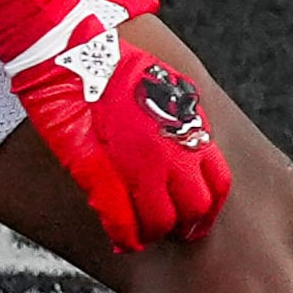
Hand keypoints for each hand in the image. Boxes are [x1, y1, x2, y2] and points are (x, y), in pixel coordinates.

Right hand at [9, 15, 231, 251]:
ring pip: (160, 219)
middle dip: (188, 226)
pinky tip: (124, 243)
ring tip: (147, 237)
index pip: (220, 183)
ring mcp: (137, 162)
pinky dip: (124, 235)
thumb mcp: (169, 89)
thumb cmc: (118, 65)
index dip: (212, 206)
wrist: (73, 50)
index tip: (202, 215)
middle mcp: (172, 150)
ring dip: (155, 234)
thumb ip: (183, 120)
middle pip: (195, 208)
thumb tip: (192, 138)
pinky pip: (119, 216)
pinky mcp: (98, 169)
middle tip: (176, 233)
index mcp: (190, 129)